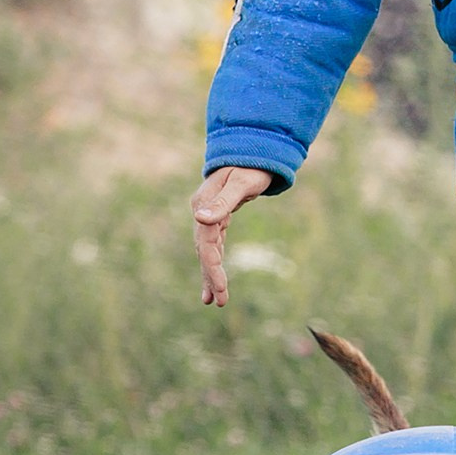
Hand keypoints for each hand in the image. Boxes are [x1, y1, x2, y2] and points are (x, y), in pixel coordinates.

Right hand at [191, 166, 274, 305]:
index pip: (205, 243)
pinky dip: (215, 262)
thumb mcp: (240, 183)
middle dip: (211, 277)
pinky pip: (214, 245)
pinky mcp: (218, 217)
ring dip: (210, 275)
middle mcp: (202, 211)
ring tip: (215, 301)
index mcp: (204, 205)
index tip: (221, 289)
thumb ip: (222, 202)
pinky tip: (216, 281)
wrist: (254, 151)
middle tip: (218, 303)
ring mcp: (208, 215)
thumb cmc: (251, 166)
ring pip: (208, 250)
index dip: (211, 267)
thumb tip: (200, 220)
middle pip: (204, 250)